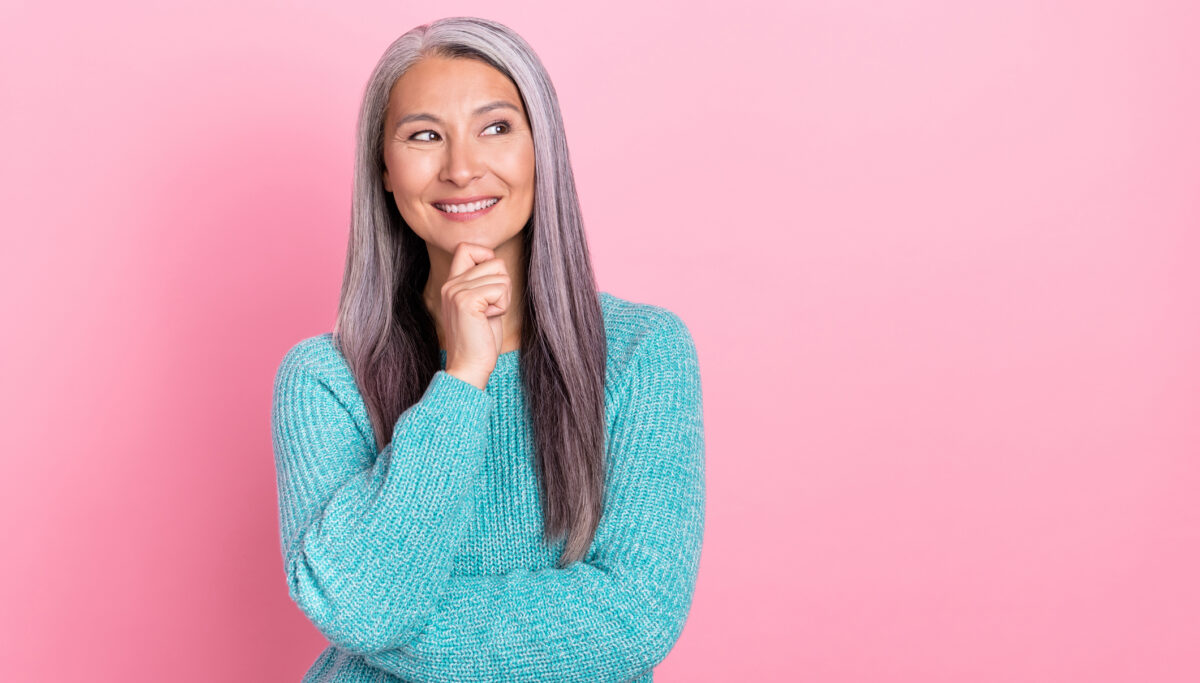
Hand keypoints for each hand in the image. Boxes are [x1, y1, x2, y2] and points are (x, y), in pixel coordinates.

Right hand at [438, 242, 510, 390]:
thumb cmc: (480, 341)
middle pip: (494, 261)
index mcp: (452, 283)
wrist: (469, 367)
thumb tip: (498, 262)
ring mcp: (456, 291)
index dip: (486, 257)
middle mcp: (451, 284)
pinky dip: (503, 306)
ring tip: (488, 316)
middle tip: (490, 309)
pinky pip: (501, 289)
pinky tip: (488, 320)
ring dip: (503, 299)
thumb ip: (483, 283)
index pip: (467, 247)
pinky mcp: (467, 300)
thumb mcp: (481, 306)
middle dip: (503, 286)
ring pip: (501, 276)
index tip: (490, 284)